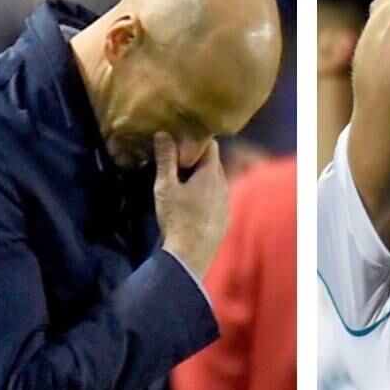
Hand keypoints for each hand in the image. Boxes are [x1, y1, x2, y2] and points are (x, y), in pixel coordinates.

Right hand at [153, 132, 228, 278]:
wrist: (190, 256)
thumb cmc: (177, 218)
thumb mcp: (165, 187)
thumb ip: (166, 159)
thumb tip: (163, 133)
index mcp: (212, 172)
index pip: (211, 143)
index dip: (195, 140)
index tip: (178, 145)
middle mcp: (224, 183)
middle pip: (213, 162)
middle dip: (196, 159)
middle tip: (175, 163)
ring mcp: (226, 201)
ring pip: (215, 180)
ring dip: (201, 178)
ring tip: (181, 184)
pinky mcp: (224, 217)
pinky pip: (216, 197)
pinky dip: (205, 194)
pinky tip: (191, 205)